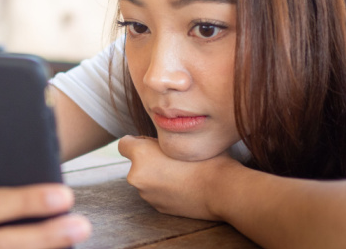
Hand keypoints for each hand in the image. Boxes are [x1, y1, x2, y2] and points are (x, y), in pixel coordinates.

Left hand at [118, 135, 236, 219]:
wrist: (222, 191)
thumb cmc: (207, 159)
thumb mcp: (181, 137)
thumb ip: (163, 137)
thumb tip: (157, 138)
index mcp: (140, 155)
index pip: (124, 144)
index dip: (138, 141)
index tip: (153, 143)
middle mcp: (136, 176)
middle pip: (137, 162)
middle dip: (149, 159)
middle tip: (172, 157)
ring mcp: (146, 195)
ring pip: (147, 178)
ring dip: (157, 174)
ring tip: (181, 172)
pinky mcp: (157, 208)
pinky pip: (156, 192)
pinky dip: (165, 189)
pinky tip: (184, 185)